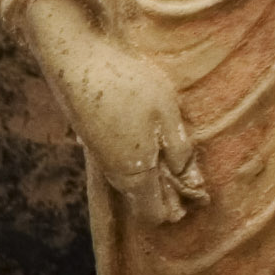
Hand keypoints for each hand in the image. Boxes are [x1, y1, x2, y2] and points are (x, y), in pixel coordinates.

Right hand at [20, 0, 205, 225]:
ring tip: (172, 143)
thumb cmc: (127, 86)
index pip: (156, 214)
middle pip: (144, 199)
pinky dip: (140, 155)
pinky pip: (122, 161)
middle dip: (169, 190)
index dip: (179, 208)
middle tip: (190, 162)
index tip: (198, 186)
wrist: (76, 59)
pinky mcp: (94, 138)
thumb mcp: (167, 117)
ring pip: (133, 179)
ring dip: (155, 170)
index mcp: (135, 175)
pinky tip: (149, 130)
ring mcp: (101, 156)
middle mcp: (115, 173)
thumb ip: (180, 152)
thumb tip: (190, 181)